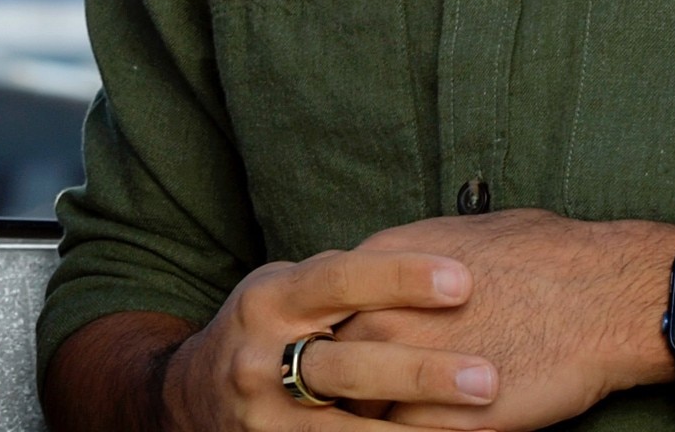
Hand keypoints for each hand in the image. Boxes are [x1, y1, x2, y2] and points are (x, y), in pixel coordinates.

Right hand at [158, 246, 495, 428]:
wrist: (188, 395)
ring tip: (479, 430)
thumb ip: (349, 280)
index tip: (463, 280)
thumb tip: (439, 259)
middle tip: (487, 378)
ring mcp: (264, 422)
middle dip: (421, 374)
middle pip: (349, 368)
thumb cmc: (268, 322)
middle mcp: (261, 362)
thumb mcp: (291, 285)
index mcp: (272, 299)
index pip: (342, 280)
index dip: (401, 278)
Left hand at [336, 209, 674, 429]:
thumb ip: (420, 262)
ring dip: (363, 419)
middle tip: (349, 398)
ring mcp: (407, 372)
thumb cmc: (547, 256)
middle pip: (327, 365)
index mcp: (385, 263)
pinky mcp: (440, 421)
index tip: (342, 351)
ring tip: (378, 421)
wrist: (600, 297)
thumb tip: (408, 276)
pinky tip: (422, 429)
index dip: (334, 336)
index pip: (327, 310)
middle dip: (336, 384)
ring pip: (354, 413)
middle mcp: (383, 316)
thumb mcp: (468, 235)